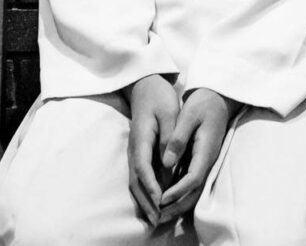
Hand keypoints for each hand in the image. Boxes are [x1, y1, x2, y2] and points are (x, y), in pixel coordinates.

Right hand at [126, 75, 179, 224]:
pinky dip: (144, 192)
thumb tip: (169, 162)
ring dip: (144, 200)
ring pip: (135, 180)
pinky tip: (153, 202)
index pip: (143, 166)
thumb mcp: (169, 111)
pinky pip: (139, 176)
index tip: (159, 200)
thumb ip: (170, 136)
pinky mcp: (139, 152)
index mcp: (142, 138)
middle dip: (146, 201)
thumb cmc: (159, 96)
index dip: (150, 185)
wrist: (144, 85)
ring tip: (155, 218)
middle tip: (157, 219)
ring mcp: (135, 150)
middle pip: (136, 179)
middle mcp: (135, 147)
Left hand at [156, 88, 231, 223]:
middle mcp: (208, 159)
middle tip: (158, 215)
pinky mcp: (202, 160)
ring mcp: (206, 161)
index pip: (193, 178)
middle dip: (178, 205)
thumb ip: (178, 138)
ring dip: (179, 204)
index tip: (161, 199)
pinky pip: (193, 183)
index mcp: (205, 149)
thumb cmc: (204, 103)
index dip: (177, 190)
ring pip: (195, 190)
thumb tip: (166, 162)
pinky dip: (182, 194)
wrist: (219, 98)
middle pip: (195, 191)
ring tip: (161, 213)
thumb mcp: (189, 114)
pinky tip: (168, 199)